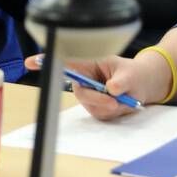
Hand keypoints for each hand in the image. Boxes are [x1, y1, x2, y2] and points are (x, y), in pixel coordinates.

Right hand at [23, 52, 169, 119]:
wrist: (145, 86)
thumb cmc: (136, 73)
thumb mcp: (132, 74)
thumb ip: (122, 81)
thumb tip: (111, 89)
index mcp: (88, 64)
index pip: (64, 62)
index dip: (45, 61)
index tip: (30, 63)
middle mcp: (84, 79)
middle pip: (80, 92)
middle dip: (98, 99)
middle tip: (115, 102)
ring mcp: (88, 95)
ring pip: (92, 106)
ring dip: (111, 106)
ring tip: (126, 99)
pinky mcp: (95, 107)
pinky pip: (100, 114)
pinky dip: (115, 112)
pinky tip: (123, 104)